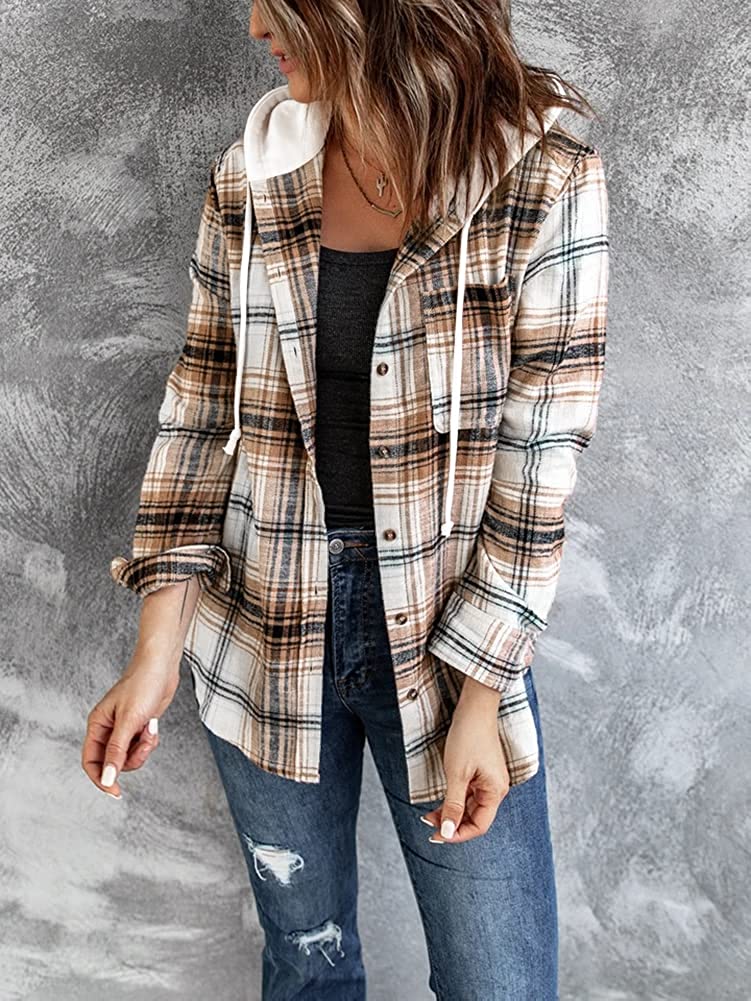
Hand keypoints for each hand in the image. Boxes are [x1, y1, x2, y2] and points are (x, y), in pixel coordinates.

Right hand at [81, 652, 179, 798]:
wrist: (161, 667)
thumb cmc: (141, 686)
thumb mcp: (129, 722)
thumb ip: (117, 751)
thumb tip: (107, 779)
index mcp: (97, 726)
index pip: (91, 761)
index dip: (101, 779)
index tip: (115, 792)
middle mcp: (108, 730)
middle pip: (114, 762)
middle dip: (131, 758)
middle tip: (144, 743)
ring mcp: (125, 729)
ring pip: (130, 756)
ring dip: (143, 748)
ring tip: (150, 729)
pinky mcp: (140, 727)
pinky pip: (143, 746)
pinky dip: (150, 740)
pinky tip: (154, 724)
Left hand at [420, 681, 509, 843]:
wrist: (474, 708)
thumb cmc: (468, 738)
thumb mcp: (457, 774)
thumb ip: (453, 805)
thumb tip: (448, 832)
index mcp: (495, 792)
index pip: (479, 825)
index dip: (458, 834)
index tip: (437, 835)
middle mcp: (495, 789)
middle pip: (474, 817)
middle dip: (452, 824)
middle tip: (429, 826)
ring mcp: (488, 780)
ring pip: (469, 806)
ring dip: (451, 812)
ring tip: (429, 815)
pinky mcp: (481, 772)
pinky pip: (468, 793)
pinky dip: (454, 800)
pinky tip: (440, 802)